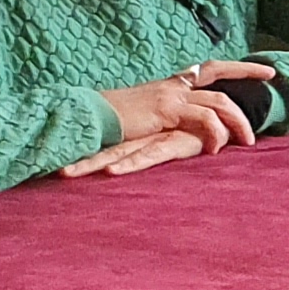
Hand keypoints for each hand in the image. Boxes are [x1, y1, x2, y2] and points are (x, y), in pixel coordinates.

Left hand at [61, 126, 217, 181]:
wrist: (237, 115)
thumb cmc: (208, 131)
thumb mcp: (178, 141)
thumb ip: (157, 150)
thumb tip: (132, 165)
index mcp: (143, 136)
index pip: (106, 146)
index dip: (82, 156)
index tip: (54, 168)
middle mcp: (146, 135)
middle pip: (105, 148)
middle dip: (79, 161)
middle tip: (51, 173)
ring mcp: (159, 136)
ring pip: (119, 152)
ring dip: (92, 164)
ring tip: (67, 175)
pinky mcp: (178, 142)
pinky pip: (152, 155)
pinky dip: (131, 165)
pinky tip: (113, 173)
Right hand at [98, 61, 271, 151]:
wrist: (88, 119)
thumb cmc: (110, 123)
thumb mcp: (143, 118)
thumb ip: (165, 118)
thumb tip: (180, 126)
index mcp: (169, 85)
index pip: (208, 68)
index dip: (237, 66)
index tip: (263, 68)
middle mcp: (172, 85)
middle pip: (218, 72)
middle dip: (248, 73)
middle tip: (272, 78)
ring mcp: (170, 96)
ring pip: (219, 101)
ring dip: (238, 121)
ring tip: (248, 141)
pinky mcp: (167, 111)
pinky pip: (204, 119)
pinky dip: (216, 134)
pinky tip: (216, 149)